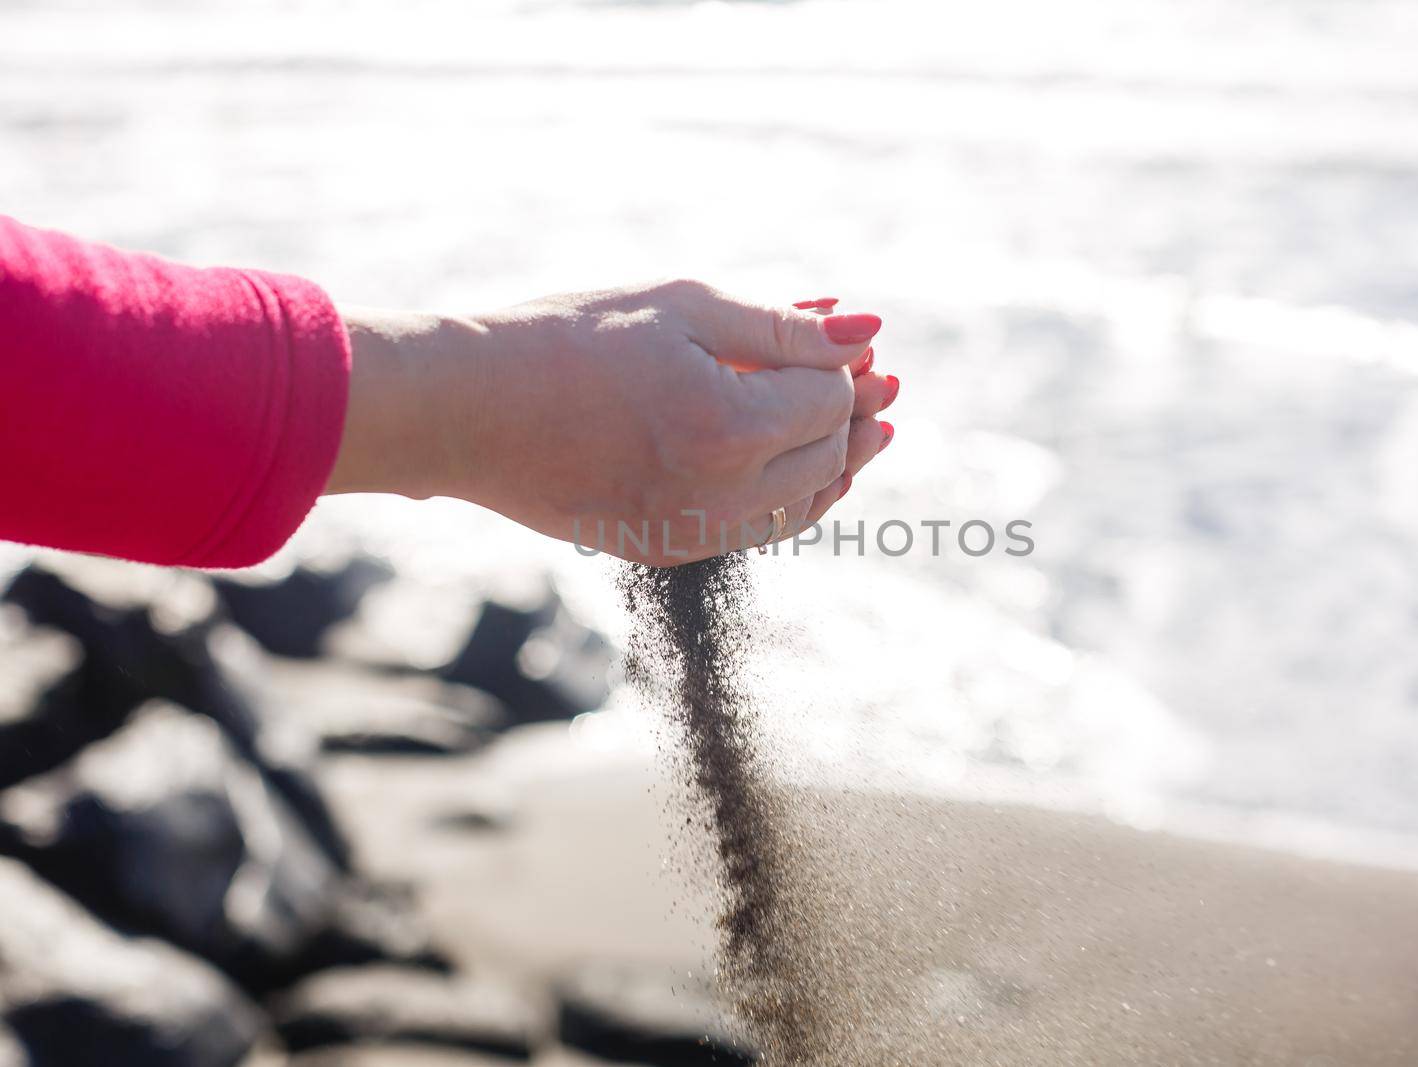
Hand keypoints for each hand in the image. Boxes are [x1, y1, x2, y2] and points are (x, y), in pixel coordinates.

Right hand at [327, 280, 898, 564]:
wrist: (467, 409)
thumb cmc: (568, 338)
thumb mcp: (681, 307)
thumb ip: (782, 325)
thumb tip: (869, 332)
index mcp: (728, 429)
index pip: (830, 402)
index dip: (848, 369)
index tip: (857, 342)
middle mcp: (719, 498)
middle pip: (828, 458)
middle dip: (857, 415)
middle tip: (883, 382)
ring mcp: (691, 534)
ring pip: (801, 508)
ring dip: (836, 464)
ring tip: (863, 427)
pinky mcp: (664, 551)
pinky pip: (756, 531)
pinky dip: (790, 498)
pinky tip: (798, 467)